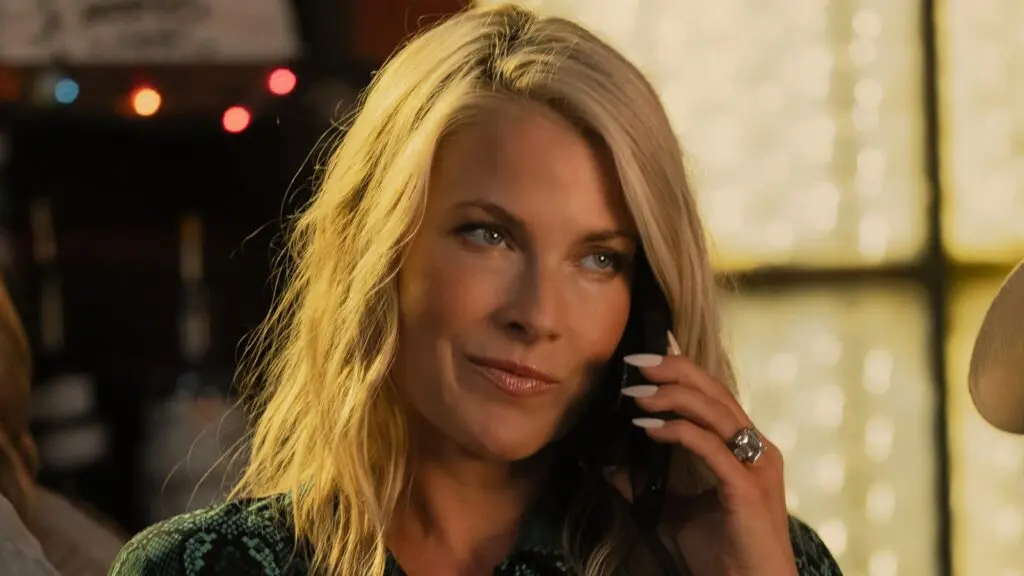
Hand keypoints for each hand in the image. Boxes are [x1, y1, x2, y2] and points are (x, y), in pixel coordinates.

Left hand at [606, 331, 796, 575]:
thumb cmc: (721, 555)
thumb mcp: (674, 513)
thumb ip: (647, 486)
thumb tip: (610, 466)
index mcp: (746, 448)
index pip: (714, 395)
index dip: (679, 372)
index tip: (641, 362)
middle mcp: (757, 449)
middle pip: (716, 392)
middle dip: (673, 371)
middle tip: (635, 363)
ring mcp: (756, 466)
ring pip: (715, 412)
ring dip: (671, 397)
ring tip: (634, 394)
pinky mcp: (747, 489)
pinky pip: (710, 447)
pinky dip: (678, 431)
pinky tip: (648, 428)